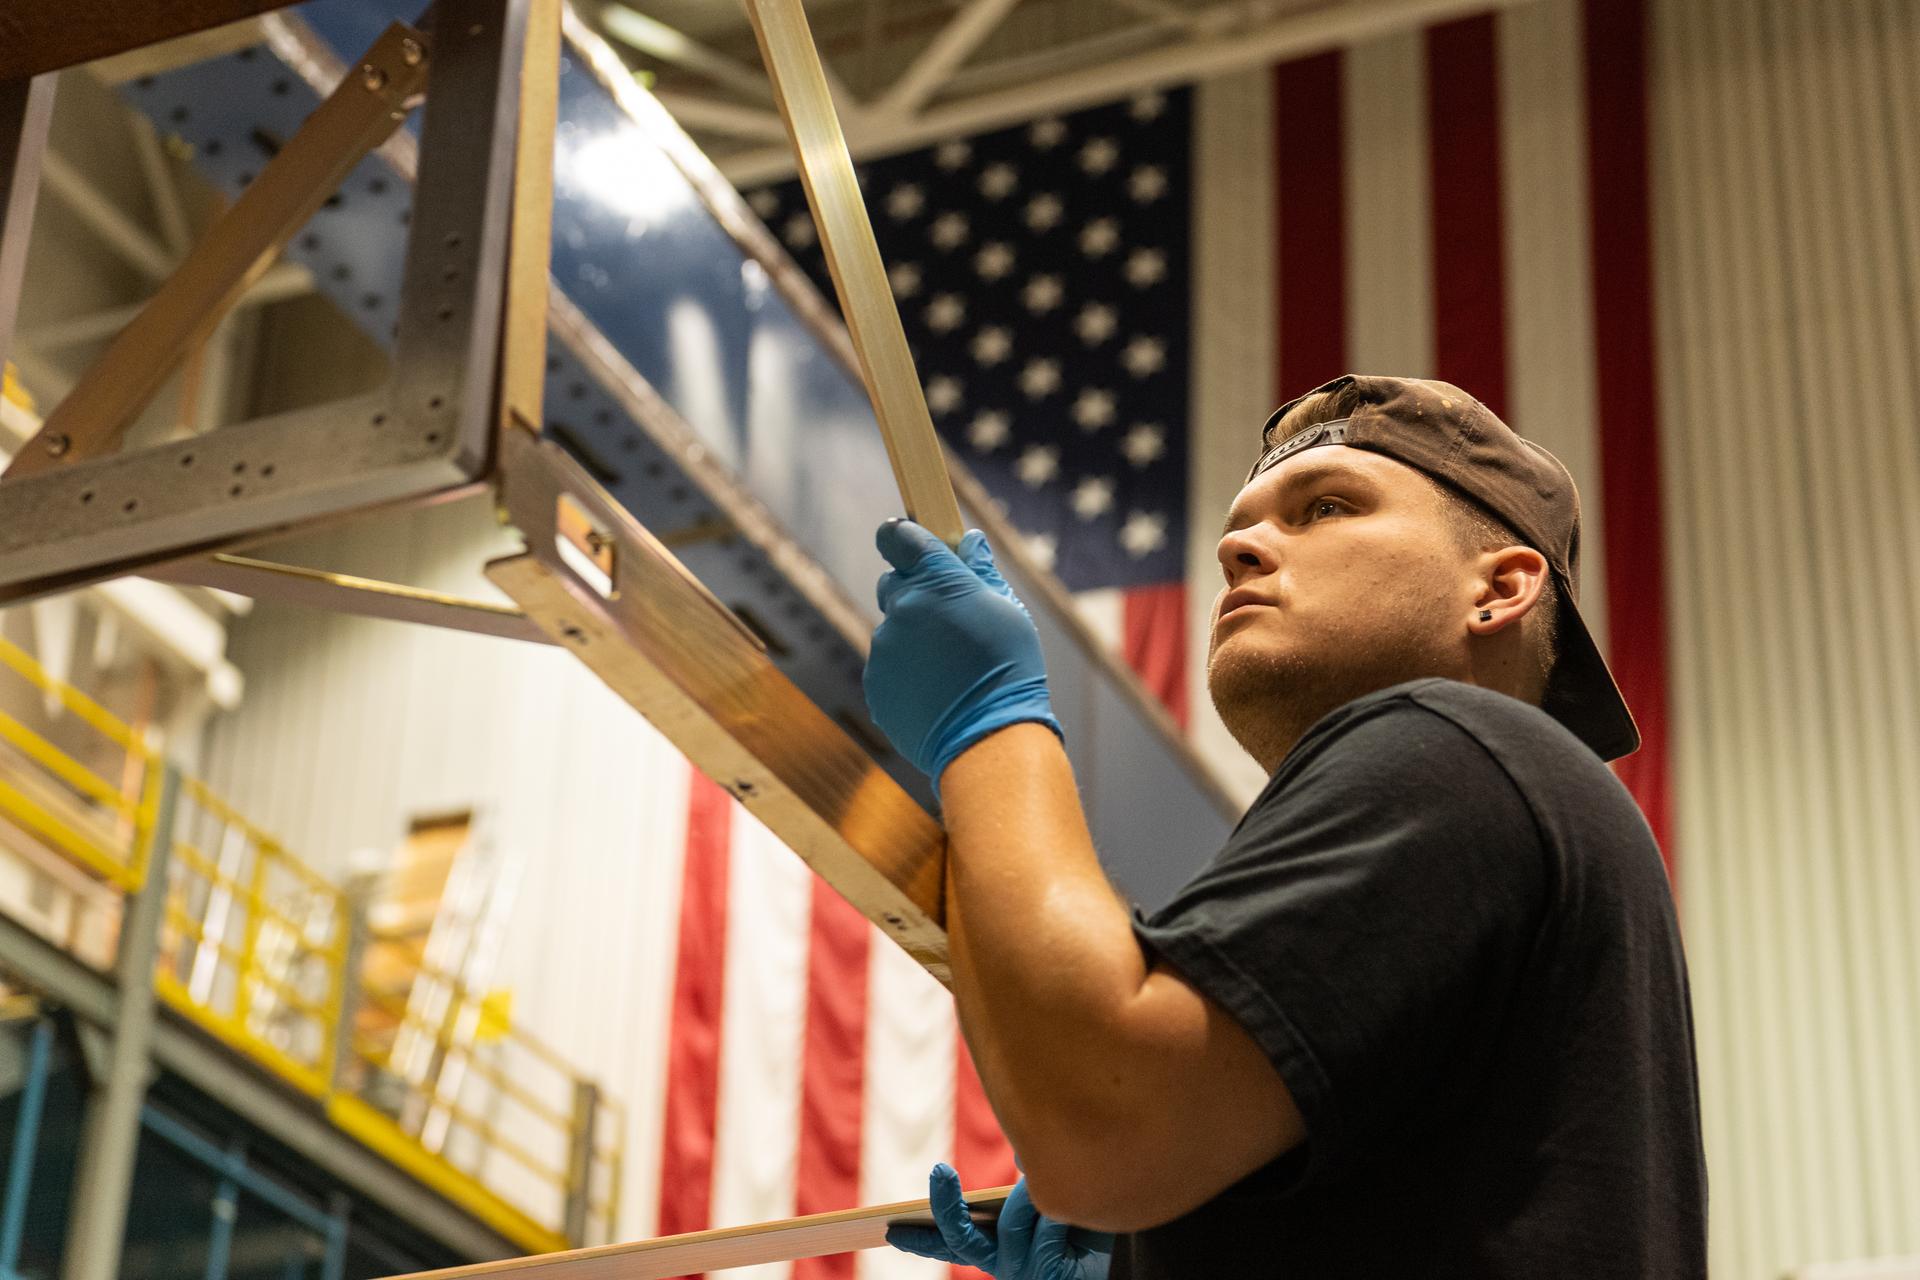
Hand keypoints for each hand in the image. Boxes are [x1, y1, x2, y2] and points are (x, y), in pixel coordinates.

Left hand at [864, 521, 1060, 791]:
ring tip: (948, 668)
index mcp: (937, 582)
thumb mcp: (1008, 612)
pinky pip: (886, 666)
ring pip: (892, 630)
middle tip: (946, 618)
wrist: (988, 738)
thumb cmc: (1009, 669)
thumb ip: (981, 572)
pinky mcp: (875, 682)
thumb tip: (967, 541)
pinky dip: (905, 672)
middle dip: (913, 592)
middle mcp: (902, 609)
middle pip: (893, 583)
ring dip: (913, 638)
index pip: (900, 537)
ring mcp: (884, 647)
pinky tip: (935, 691)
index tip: (909, 542)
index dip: (903, 537)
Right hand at [885, 1163, 1113, 1278]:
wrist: (1137, 1263)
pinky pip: (1048, 1231)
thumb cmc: (1100, 1233)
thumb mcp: (1062, 1203)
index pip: (958, 1244)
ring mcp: (1028, 1275)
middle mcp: (1010, 1267)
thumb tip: (1022, 1156)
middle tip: (938, 1171)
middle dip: (946, 1207)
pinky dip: (1065, 1218)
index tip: (891, 1229)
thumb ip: (1036, 1184)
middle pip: (964, 1239)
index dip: (924, 1237)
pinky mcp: (1049, 1276)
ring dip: (1039, 1200)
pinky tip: (1082, 1224)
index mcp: (1006, 1253)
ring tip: (1069, 1202)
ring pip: (1014, 1222)